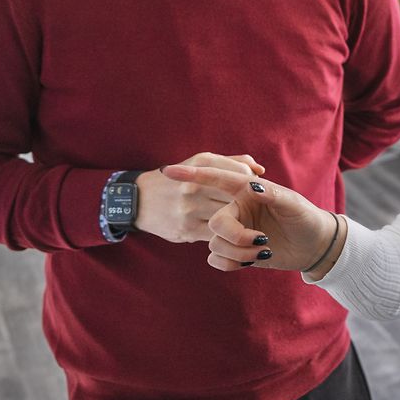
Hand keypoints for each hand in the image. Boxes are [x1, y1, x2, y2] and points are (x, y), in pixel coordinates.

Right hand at [134, 152, 264, 243]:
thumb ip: (232, 163)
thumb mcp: (200, 162)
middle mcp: (194, 184)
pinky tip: (231, 235)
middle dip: (251, 206)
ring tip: (250, 225)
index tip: (255, 192)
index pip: (242, 174)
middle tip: (257, 211)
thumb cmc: (178, 180)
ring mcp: (189, 208)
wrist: (138, 201)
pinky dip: (228, 237)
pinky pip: (217, 236)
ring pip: (229, 218)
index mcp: (201, 164)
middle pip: (238, 197)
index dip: (254, 185)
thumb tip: (260, 170)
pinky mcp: (186, 229)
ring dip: (243, 224)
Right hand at [160, 164, 339, 274]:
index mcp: (245, 190)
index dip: (192, 174)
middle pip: (216, 221)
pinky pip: (215, 258)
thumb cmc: (305, 216)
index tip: (169, 172)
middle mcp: (236, 208)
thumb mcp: (292, 202)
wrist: (313, 244)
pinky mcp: (234, 250)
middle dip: (235, 235)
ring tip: (263, 252)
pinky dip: (230, 264)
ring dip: (237, 252)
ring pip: (214, 243)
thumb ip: (272, 192)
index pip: (217, 179)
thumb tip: (253, 184)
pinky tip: (249, 263)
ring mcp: (234, 230)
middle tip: (261, 240)